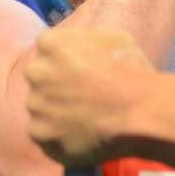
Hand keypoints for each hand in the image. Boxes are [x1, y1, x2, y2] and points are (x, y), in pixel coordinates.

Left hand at [25, 26, 153, 167]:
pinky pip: (45, 133)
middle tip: (83, 96)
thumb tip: (85, 51)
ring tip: (87, 118)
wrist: (139, 110)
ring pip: (42, 107)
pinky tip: (82, 134)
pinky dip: (59, 136)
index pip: (49, 49)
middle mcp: (36, 71)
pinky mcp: (39, 133)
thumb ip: (89, 42)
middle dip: (57, 85)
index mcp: (51, 43)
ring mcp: (35, 104)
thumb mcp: (115, 39)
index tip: (82, 71)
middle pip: (41, 78)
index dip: (67, 61)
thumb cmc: (132, 72)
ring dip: (58, 112)